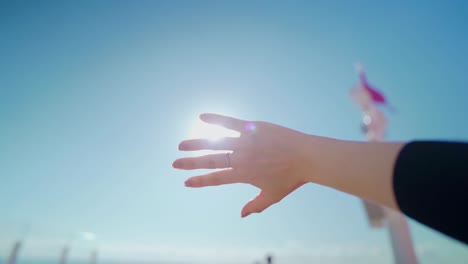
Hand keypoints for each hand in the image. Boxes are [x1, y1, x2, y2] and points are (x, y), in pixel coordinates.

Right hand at [173, 113, 314, 216]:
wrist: (307, 156)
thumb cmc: (291, 178)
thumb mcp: (273, 195)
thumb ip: (256, 205)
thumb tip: (242, 215)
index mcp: (243, 174)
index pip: (216, 178)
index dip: (199, 181)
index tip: (185, 182)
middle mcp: (240, 158)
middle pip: (210, 160)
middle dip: (190, 162)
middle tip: (175, 163)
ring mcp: (245, 141)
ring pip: (215, 142)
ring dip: (196, 143)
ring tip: (181, 145)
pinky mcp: (252, 127)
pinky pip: (230, 121)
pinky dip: (215, 119)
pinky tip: (201, 117)